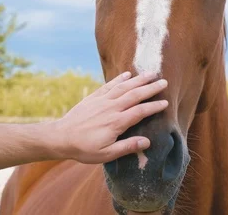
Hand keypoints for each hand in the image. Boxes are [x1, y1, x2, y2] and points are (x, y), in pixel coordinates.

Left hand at [53, 72, 167, 163]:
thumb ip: (127, 147)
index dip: (153, 107)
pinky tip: (127, 74)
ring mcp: (101, 101)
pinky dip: (118, 79)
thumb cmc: (84, 149)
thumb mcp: (106, 154)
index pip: (140, 112)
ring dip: (138, 79)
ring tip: (151, 73)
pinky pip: (108, 85)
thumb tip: (147, 142)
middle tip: (165, 82)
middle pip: (134, 95)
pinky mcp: (93, 98)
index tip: (166, 103)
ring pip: (123, 87)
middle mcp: (111, 108)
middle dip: (150, 88)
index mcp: (116, 123)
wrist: (61, 137)